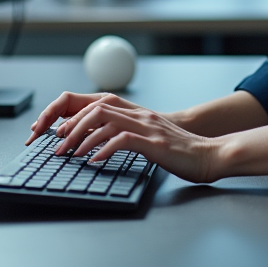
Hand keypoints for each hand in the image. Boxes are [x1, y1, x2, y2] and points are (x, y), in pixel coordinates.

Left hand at [27, 91, 222, 183]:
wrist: (208, 155)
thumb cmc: (179, 151)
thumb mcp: (149, 139)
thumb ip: (128, 136)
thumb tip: (99, 144)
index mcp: (136, 114)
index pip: (97, 105)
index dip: (74, 117)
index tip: (58, 134)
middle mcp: (139, 116)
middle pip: (96, 109)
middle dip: (72, 126)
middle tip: (58, 146)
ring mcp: (147, 127)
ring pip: (106, 121)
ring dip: (82, 138)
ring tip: (70, 155)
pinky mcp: (154, 143)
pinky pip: (123, 140)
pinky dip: (104, 150)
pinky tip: (94, 161)